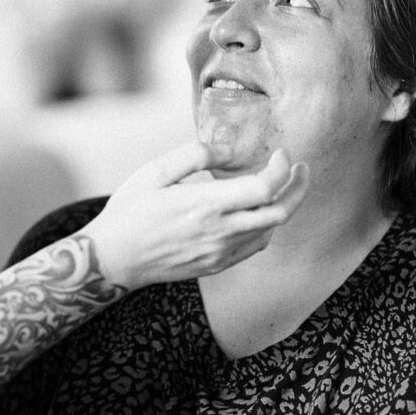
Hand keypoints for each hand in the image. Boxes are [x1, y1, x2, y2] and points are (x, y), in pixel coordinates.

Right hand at [79, 142, 308, 288]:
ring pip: (270, 230)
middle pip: (280, 212)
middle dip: (298, 188)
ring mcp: (220, 251)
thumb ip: (192, 155)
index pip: (264, 187)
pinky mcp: (216, 264)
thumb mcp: (153, 172)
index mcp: (206, 204)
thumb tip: (225, 150)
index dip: (281, 168)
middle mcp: (220, 231)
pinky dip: (265, 226)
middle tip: (300, 169)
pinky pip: (254, 246)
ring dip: (282, 207)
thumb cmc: (130, 211)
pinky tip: (257, 212)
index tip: (280, 153)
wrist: (115, 258)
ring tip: (281, 188)